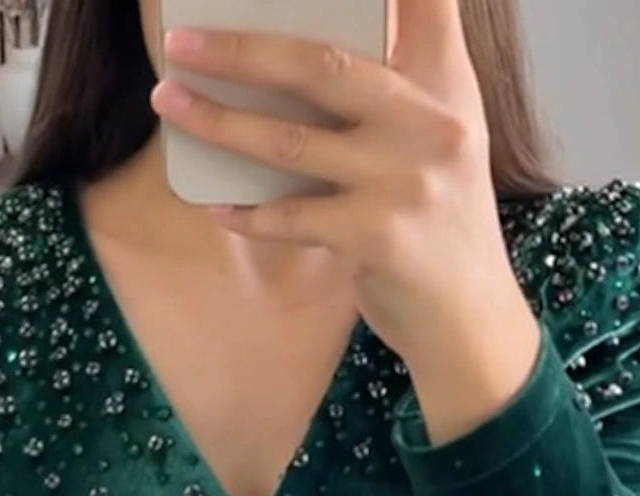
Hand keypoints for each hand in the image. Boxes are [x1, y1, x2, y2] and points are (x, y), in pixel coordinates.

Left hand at [153, 0, 541, 443]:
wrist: (470, 321)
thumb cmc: (439, 224)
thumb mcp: (440, 142)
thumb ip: (396, 92)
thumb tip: (297, 57)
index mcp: (447, 87)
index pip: (427, 3)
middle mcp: (430, 124)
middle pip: (321, 65)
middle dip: (241, 49)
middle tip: (182, 42)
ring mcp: (403, 181)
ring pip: (291, 142)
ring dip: (219, 122)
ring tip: (169, 101)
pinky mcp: (376, 237)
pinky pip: (290, 217)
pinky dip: (247, 213)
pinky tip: (214, 204)